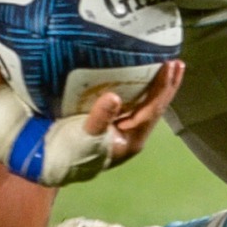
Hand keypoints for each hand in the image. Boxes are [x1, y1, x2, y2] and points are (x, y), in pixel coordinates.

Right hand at [44, 60, 185, 184]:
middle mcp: (133, 135)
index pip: (153, 110)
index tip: (170, 66)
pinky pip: (133, 103)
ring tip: (168, 66)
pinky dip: (140, 89)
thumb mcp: (83, 136)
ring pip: (147, 105)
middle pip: (155, 106)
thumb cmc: (69, 153)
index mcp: (132, 140)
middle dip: (167, 85)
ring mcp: (124, 130)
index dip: (162, 88)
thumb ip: (99, 118)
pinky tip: (141, 77)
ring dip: (157, 86)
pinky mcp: (114, 124)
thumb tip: (114, 97)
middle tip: (177, 63)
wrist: (49, 162)